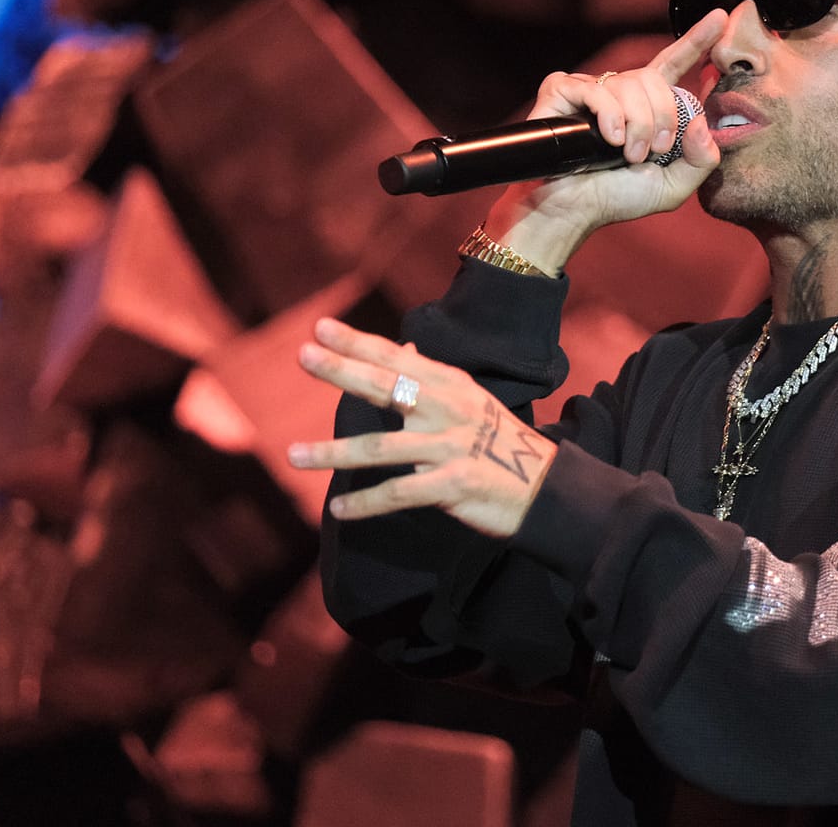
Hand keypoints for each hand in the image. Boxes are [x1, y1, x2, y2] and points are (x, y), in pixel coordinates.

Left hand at [287, 318, 557, 537]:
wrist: (545, 487)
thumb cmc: (499, 441)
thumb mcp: (469, 400)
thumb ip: (430, 376)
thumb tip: (401, 345)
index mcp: (450, 385)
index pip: (397, 358)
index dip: (358, 342)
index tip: (320, 328)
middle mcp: (448, 409)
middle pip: (387, 387)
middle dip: (343, 370)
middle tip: (303, 355)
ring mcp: (450, 447)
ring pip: (381, 448)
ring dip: (333, 453)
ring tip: (292, 455)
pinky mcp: (453, 484)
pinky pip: (399, 494)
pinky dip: (365, 503)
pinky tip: (336, 510)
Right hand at [486, 9, 729, 272]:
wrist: (573, 210)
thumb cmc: (618, 198)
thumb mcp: (674, 186)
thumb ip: (702, 159)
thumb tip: (702, 122)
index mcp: (647, 104)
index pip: (676, 62)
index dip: (698, 39)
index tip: (722, 16)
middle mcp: (620, 90)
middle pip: (655, 78)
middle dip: (661, 117)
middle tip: (653, 151)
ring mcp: (590, 88)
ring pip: (627, 84)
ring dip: (636, 124)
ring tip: (625, 154)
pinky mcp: (562, 90)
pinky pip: (595, 90)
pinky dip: (608, 116)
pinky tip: (607, 138)